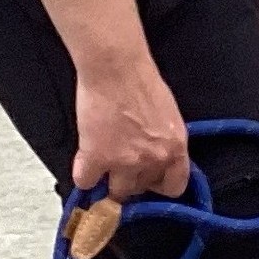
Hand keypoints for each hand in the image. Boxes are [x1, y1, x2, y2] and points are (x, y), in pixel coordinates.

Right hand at [73, 54, 189, 199]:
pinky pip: (86, 182)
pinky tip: (83, 166)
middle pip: (142, 188)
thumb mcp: (168, 116)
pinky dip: (83, 176)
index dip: (159, 185)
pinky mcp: (96, 157)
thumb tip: (155, 153)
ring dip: (108, 181)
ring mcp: (125, 161)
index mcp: (175, 149)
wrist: (116, 68)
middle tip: (121, 166)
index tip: (150, 180)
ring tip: (102, 168)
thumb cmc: (141, 81)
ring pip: (116, 191)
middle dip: (131, 180)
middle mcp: (153, 160)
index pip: (174, 187)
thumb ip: (164, 141)